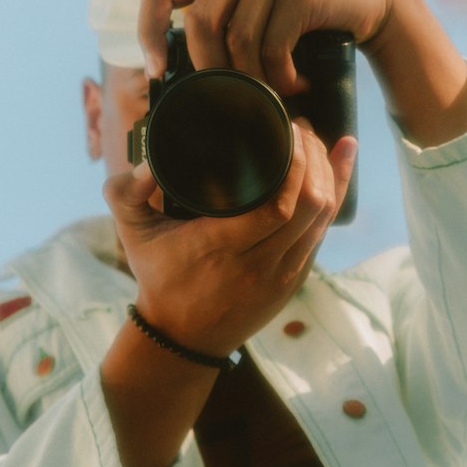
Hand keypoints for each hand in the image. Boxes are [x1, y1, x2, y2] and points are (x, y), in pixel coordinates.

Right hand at [104, 118, 357, 356]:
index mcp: (221, 248)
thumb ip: (124, 193)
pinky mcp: (296, 277)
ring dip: (327, 173)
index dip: (295, 165)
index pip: (277, 207)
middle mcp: (259, 264)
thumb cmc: (159, 278)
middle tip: (300, 127)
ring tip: (313, 140)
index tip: (288, 129)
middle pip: (310, 207)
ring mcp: (283, 274)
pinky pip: (324, 230)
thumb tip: (146, 161)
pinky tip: (342, 160)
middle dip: (315, 159)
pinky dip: (335, 192)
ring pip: (323, 218)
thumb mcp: (132, 235)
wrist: (183, 338)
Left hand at [137, 0, 466, 146]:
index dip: (148, 30)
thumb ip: (231, 25)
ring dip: (256, 81)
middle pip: (199, 24)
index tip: (158, 70)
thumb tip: (188, 78)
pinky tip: (298, 84)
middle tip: (236, 97)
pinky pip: (272, 47)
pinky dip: (282, 77)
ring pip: (237, 41)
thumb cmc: (314, 13)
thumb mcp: (265, 10)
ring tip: (278, 95)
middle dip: (212, 71)